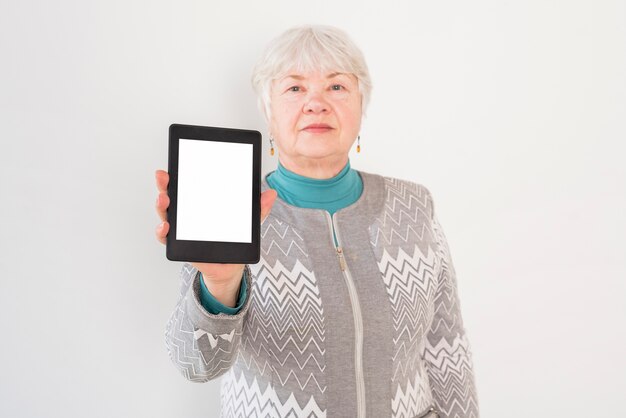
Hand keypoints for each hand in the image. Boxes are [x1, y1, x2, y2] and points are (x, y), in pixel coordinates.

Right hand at [154, 169, 276, 296]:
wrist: (230, 266)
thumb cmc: (233, 238)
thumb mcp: (247, 222)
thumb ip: (257, 209)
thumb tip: (271, 194)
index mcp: (200, 204)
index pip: (186, 186)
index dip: (177, 176)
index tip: (172, 168)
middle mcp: (186, 214)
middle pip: (171, 197)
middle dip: (165, 186)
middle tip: (164, 179)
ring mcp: (181, 229)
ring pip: (166, 215)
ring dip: (162, 207)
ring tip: (164, 200)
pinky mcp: (181, 246)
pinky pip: (167, 239)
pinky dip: (162, 233)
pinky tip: (165, 227)